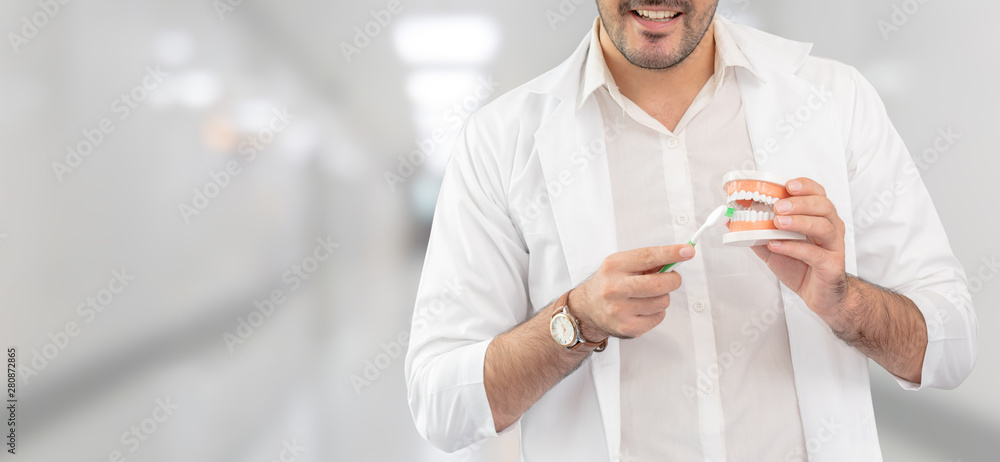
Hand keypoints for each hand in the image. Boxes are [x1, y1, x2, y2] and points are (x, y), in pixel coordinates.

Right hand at [569, 244, 693, 339]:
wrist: (587, 309)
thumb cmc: (609, 283)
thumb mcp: (621, 265)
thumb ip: (648, 261)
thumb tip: (679, 256)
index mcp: (614, 266)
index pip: (648, 257)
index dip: (671, 254)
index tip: (687, 251)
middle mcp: (614, 288)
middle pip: (660, 283)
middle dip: (673, 280)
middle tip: (670, 279)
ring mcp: (620, 310)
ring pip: (663, 301)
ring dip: (662, 297)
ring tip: (648, 296)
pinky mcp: (628, 328)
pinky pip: (659, 317)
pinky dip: (657, 312)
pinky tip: (643, 309)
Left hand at [751, 177, 849, 327]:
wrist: (817, 294)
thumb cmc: (800, 266)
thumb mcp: (773, 246)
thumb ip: (756, 232)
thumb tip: (732, 220)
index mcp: (819, 217)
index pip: (817, 193)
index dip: (805, 186)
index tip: (787, 185)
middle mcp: (831, 227)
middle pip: (823, 206)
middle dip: (799, 203)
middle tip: (778, 206)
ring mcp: (834, 246)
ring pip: (823, 226)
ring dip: (799, 222)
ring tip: (777, 223)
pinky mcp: (832, 265)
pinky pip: (815, 254)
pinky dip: (794, 248)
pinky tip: (777, 245)